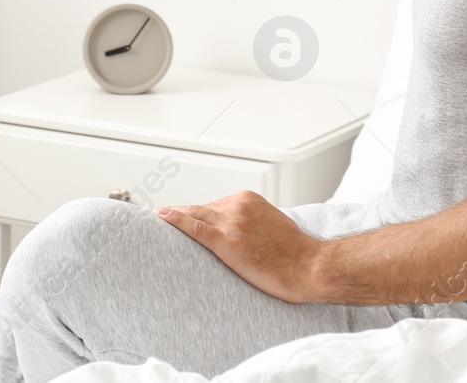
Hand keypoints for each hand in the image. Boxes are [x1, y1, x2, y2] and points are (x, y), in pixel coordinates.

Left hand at [157, 190, 326, 303]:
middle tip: (162, 218)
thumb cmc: (296, 253)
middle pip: (201, 208)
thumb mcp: (272, 225)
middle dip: (182, 214)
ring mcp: (232, 222)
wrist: (310, 267)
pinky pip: (195, 227)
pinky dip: (177, 220)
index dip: (197, 214)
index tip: (183, 217)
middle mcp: (238, 206)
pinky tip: (162, 216)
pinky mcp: (227, 241)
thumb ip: (252, 222)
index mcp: (249, 200)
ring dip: (175, 218)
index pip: (214, 205)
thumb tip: (238, 233)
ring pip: (194, 215)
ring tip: (157, 221)